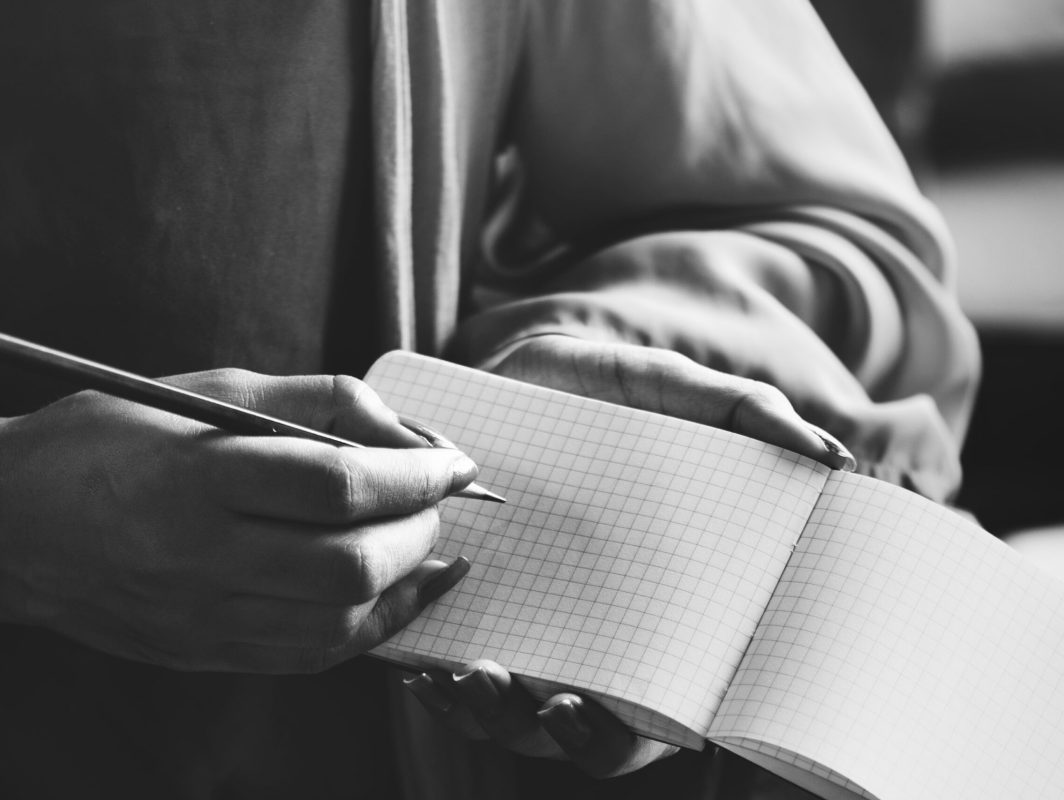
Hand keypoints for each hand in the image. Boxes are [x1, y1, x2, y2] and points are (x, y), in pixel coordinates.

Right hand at [0, 370, 475, 671]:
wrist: (7, 525)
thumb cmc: (107, 437)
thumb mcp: (206, 390)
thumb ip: (315, 401)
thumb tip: (406, 432)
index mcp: (196, 475)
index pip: (336, 485)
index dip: (415, 473)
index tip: (455, 462)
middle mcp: (199, 556)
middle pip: (348, 565)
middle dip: (419, 531)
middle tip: (438, 498)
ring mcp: (200, 616)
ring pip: (338, 626)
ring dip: (407, 585)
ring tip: (428, 544)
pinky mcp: (203, 652)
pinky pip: (309, 657)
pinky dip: (369, 628)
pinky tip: (394, 592)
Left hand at [401, 334, 852, 775]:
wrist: (511, 368)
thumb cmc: (602, 392)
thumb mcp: (671, 389)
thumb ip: (743, 413)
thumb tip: (832, 457)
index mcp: (646, 608)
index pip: (652, 705)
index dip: (631, 727)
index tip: (605, 705)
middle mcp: (581, 632)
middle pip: (577, 728)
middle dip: (561, 732)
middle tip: (545, 700)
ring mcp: (516, 625)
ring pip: (502, 712)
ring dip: (485, 712)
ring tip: (472, 676)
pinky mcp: (455, 607)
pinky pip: (440, 669)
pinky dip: (430, 679)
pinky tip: (417, 664)